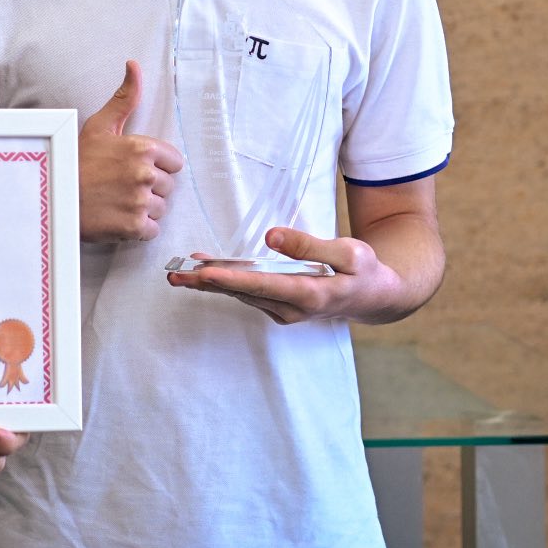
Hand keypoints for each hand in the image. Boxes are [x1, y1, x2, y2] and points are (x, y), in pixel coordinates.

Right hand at [79, 60, 182, 241]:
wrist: (52, 196)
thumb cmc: (75, 161)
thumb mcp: (99, 126)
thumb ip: (125, 98)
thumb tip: (134, 66)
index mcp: (142, 148)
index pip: (174, 162)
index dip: (155, 165)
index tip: (133, 168)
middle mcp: (145, 174)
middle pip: (167, 186)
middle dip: (149, 187)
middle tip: (120, 186)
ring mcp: (140, 202)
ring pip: (160, 208)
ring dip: (143, 208)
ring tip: (117, 201)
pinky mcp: (134, 227)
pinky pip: (151, 230)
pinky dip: (138, 229)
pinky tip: (118, 217)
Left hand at [166, 226, 405, 324]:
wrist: (372, 297)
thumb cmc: (363, 270)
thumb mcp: (349, 252)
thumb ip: (309, 244)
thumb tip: (272, 236)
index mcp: (311, 294)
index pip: (263, 285)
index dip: (232, 280)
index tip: (205, 274)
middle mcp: (292, 309)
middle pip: (243, 293)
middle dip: (207, 284)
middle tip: (175, 275)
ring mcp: (284, 311)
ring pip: (241, 295)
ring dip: (210, 284)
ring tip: (180, 271)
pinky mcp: (278, 308)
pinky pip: (247, 294)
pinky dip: (226, 283)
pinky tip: (205, 271)